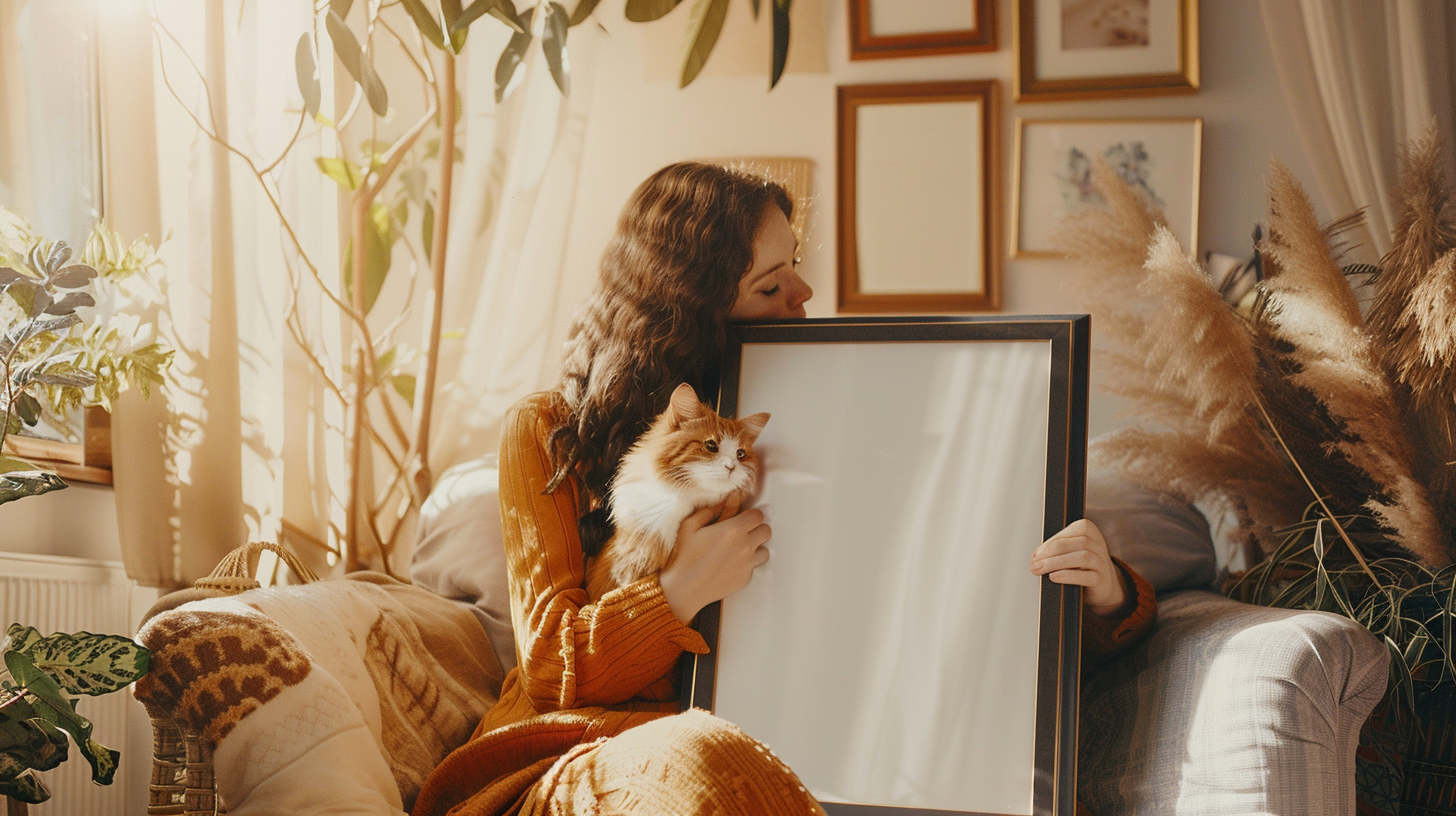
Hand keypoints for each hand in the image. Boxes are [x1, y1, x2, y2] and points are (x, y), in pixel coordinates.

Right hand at [658, 495, 770, 624]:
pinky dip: (747, 563)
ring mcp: (747, 564)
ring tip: (739, 548)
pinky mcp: (745, 578)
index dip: (751, 514)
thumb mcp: (691, 525)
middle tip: (742, 531)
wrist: (684, 588)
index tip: (743, 517)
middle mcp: (744, 546)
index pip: (758, 515)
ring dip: (756, 547)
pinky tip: (731, 562)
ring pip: (765, 550)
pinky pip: (754, 566)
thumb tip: (732, 496)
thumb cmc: (684, 555)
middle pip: (766, 531)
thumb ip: (712, 508)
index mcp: (733, 529)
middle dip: (757, 528)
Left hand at [1029, 519, 1128, 616]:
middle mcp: (1098, 544)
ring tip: (1039, 570)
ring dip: (1055, 563)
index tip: (1036, 555)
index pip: (1067, 533)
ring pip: (1081, 557)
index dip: (1049, 544)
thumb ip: (1056, 549)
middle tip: (1034, 564)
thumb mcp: (1070, 551)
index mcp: (1089, 530)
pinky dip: (1068, 576)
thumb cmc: (1082, 565)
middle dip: (1049, 554)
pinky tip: (1054, 577)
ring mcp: (1102, 561)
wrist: (1103, 585)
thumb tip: (1036, 556)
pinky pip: (1087, 576)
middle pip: (1072, 545)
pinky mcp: (1102, 579)